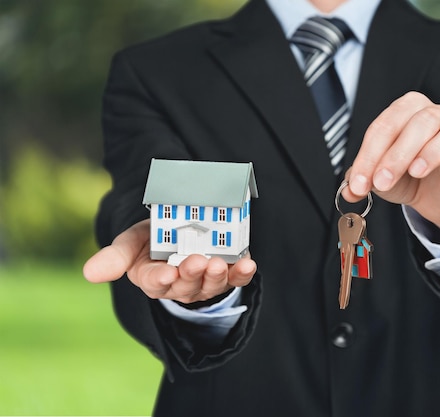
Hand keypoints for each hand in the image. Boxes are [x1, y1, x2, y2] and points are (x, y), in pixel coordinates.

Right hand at [83, 219, 256, 303]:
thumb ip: (114, 257)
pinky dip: (242, 273)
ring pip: (211, 285)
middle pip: (186, 285)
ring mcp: (204, 282)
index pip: (155, 283)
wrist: (177, 227)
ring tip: (219, 264)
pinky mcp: (226, 274)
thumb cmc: (150, 238)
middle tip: (197, 262)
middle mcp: (179, 285)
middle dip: (192, 275)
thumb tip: (89, 273)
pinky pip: (235, 278)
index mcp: (152, 279)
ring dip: (217, 277)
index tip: (165, 275)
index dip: (160, 280)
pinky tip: (248, 264)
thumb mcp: (130, 243)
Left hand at [343, 92, 439, 242]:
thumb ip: (362, 180)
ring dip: (433, 150)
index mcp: (408, 111)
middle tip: (382, 181)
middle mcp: (437, 114)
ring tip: (416, 172)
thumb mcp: (380, 179)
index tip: (360, 184)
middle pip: (420, 122)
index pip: (386, 125)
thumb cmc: (406, 178)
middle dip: (397, 154)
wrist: (434, 199)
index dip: (370, 154)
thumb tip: (349, 189)